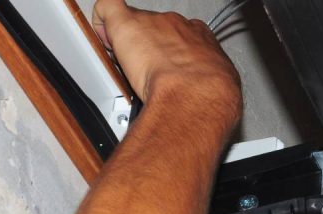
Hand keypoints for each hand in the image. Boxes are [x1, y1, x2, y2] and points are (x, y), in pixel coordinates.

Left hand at [92, 0, 240, 121]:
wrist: (195, 95)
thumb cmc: (209, 97)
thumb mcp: (221, 88)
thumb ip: (211, 83)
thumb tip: (209, 94)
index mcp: (200, 38)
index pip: (180, 36)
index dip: (169, 52)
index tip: (164, 67)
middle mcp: (178, 26)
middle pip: (155, 29)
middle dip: (147, 48)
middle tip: (144, 73)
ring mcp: (153, 24)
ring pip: (133, 25)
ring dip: (127, 45)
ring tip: (127, 69)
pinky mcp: (126, 24)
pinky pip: (108, 8)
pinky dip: (101, 22)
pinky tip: (102, 39)